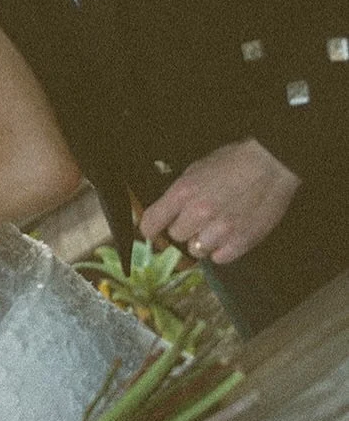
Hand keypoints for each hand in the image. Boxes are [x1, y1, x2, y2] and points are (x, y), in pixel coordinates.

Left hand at [139, 138, 300, 264]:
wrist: (271, 165)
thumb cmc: (232, 162)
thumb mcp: (197, 169)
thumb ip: (180, 193)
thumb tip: (166, 212)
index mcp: (184, 192)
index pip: (152, 222)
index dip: (149, 228)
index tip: (151, 231)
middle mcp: (199, 214)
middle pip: (175, 236)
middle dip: (182, 229)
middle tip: (194, 220)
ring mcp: (221, 231)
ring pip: (196, 250)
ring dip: (201, 241)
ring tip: (214, 228)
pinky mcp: (241, 243)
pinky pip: (219, 258)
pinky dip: (221, 250)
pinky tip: (227, 236)